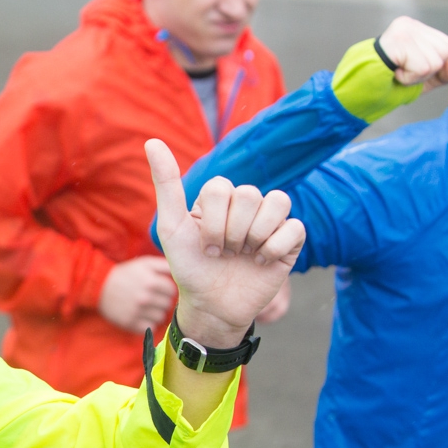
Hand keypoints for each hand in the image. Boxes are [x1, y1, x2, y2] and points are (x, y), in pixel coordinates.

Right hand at [99, 255, 175, 333]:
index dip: (167, 289)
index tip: (160, 288)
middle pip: (167, 305)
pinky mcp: (130, 323)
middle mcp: (145, 298)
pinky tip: (141, 316)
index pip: (172, 291)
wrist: (99, 286)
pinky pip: (149, 327)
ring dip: (155, 313)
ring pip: (160, 318)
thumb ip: (164, 264)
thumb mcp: (144, 263)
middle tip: (153, 297)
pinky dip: (147, 323)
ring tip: (147, 307)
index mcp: (151, 282)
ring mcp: (137, 312)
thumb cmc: (125, 273)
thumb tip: (180, 271)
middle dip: (162, 301)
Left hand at [146, 138, 303, 347]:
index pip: (222, 187)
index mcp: (219, 198)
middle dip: (231, 232)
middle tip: (223, 253)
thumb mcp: (172, 227)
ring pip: (277, 202)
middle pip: (250, 194)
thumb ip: (167, 184)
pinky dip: (275, 248)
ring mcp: (269, 222)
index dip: (212, 220)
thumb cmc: (190, 268)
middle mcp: (246, 205)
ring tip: (243, 255)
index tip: (204, 246)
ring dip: (255, 235)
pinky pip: (295, 227)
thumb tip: (152, 141)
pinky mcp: (290, 241)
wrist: (212, 307)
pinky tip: (261, 262)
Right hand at [376, 16, 447, 89]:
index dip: (434, 65)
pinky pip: (423, 68)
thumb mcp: (421, 80)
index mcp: (415, 28)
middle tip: (403, 71)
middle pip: (446, 52)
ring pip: (436, 61)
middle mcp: (410, 24)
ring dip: (417, 76)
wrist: (354, 92)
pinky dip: (409, 79)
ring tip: (397, 72)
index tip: (409, 68)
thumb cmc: (385, 84)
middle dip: (427, 70)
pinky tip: (393, 73)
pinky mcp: (399, 41)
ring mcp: (405, 31)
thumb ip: (443, 74)